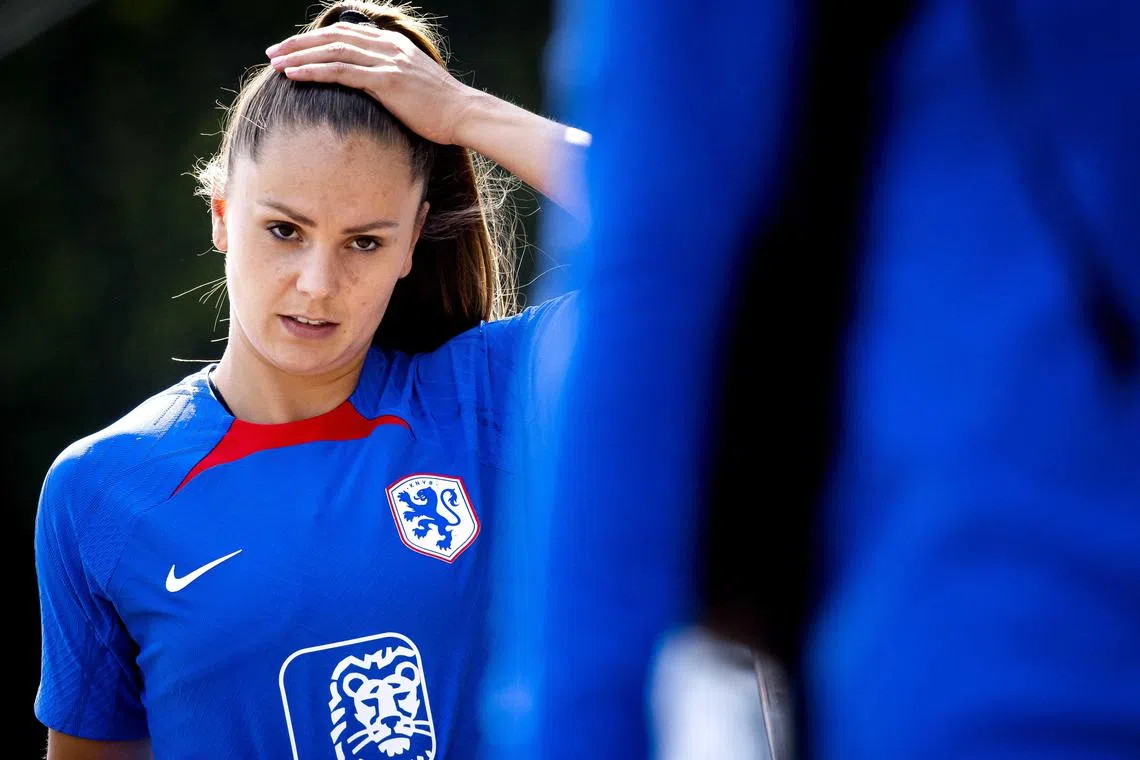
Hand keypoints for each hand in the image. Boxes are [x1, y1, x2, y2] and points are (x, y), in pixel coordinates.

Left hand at [265, 22, 472, 145]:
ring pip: (333, 51)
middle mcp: (388, 47)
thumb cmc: (440, 109)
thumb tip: (366, 86)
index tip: (292, 49)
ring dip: (300, 57)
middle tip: (273, 52)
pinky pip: (342, 72)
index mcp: (393, 45)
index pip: (345, 33)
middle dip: (299, 44)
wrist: (464, 115)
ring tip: (275, 64)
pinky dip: (315, 72)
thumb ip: (388, 77)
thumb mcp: (412, 85)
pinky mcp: (387, 81)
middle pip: (333, 37)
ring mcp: (388, 62)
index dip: (315, 39)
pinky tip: (295, 76)